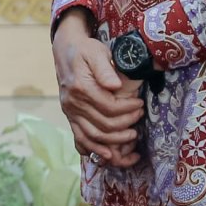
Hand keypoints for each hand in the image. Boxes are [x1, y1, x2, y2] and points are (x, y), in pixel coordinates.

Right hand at [54, 11, 143, 167]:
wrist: (66, 50)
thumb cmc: (85, 50)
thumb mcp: (97, 52)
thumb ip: (105, 69)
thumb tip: (115, 86)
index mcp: (81, 88)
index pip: (109, 107)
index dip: (128, 109)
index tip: (140, 103)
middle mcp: (73, 103)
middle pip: (103, 125)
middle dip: (126, 124)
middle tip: (139, 115)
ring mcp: (70, 111)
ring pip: (93, 136)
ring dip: (114, 142)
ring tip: (131, 136)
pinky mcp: (70, 116)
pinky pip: (80, 138)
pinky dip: (93, 149)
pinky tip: (107, 155)